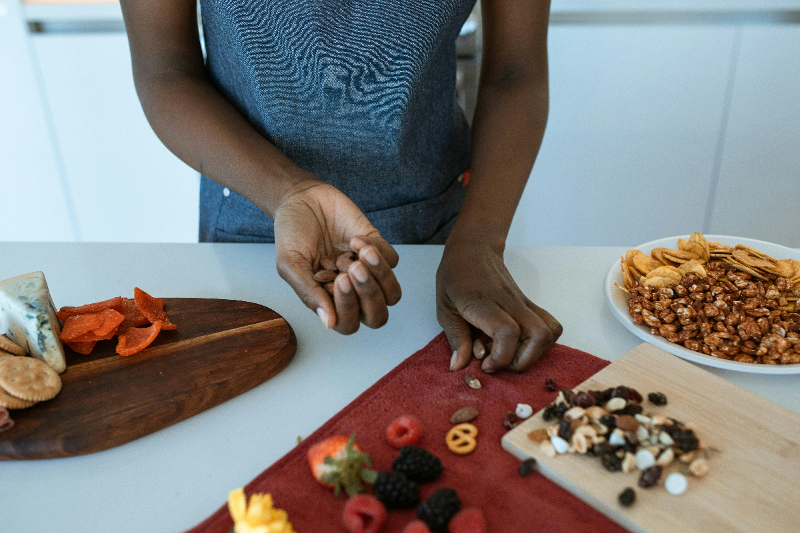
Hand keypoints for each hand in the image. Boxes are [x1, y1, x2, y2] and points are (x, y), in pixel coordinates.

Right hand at [274, 180, 400, 333]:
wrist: (301, 199)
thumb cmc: (292, 235)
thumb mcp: (291, 264)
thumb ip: (309, 294)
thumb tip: (329, 324)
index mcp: (330, 302)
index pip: (349, 324)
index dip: (348, 308)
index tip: (337, 280)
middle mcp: (353, 292)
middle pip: (377, 316)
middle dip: (369, 295)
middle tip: (351, 268)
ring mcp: (367, 272)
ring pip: (392, 292)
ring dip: (380, 275)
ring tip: (360, 253)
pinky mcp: (378, 249)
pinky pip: (392, 260)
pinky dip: (377, 250)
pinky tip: (355, 238)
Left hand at [436, 240, 561, 372]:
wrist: (474, 248)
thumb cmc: (456, 276)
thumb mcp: (444, 307)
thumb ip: (455, 338)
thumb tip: (459, 366)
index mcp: (483, 302)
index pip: (507, 332)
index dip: (501, 357)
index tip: (485, 364)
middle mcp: (509, 302)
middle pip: (539, 335)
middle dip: (523, 361)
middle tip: (501, 363)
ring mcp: (523, 302)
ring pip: (550, 330)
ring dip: (535, 352)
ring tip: (510, 355)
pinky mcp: (529, 304)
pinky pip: (548, 325)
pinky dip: (539, 343)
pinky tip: (517, 345)